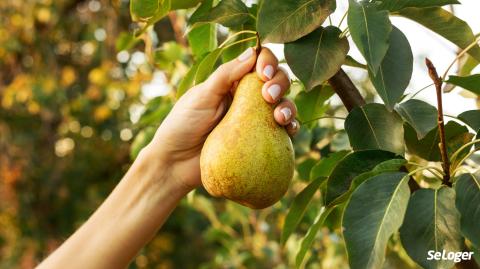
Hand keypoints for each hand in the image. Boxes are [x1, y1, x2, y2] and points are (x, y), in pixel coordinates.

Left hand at [146, 47, 298, 191]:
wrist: (176, 163)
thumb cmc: (183, 125)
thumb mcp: (201, 96)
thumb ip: (226, 75)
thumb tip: (253, 52)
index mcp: (232, 81)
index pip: (257, 63)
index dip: (267, 62)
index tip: (263, 73)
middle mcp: (247, 97)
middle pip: (276, 81)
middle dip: (279, 83)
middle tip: (268, 96)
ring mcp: (255, 120)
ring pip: (283, 105)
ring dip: (288, 106)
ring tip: (279, 117)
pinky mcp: (260, 141)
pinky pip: (282, 132)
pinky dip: (291, 128)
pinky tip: (288, 130)